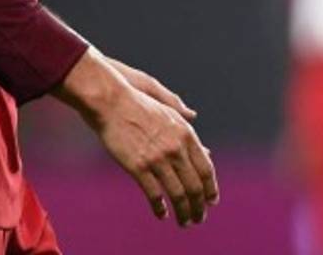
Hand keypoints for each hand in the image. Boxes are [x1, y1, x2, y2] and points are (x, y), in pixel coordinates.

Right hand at [53, 49, 218, 226]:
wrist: (111, 101)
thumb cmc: (138, 105)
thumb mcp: (169, 114)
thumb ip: (189, 135)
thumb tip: (208, 151)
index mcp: (186, 134)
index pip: (206, 169)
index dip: (211, 189)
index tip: (211, 201)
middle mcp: (176, 148)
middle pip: (195, 186)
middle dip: (199, 207)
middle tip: (199, 218)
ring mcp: (157, 158)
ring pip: (178, 194)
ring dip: (183, 213)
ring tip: (184, 222)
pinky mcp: (138, 167)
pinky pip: (154, 195)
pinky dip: (160, 208)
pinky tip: (161, 214)